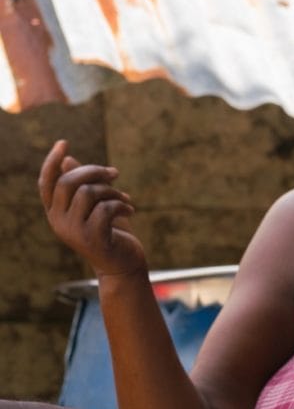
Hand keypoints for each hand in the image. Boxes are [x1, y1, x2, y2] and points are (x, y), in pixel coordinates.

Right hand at [38, 139, 145, 276]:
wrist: (123, 265)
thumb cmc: (110, 233)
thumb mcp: (96, 206)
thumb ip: (83, 185)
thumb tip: (68, 160)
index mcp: (56, 212)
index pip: (46, 183)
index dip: (52, 162)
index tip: (63, 143)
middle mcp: (58, 221)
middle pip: (68, 182)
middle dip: (94, 171)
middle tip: (115, 173)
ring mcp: (73, 231)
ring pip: (88, 193)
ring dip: (112, 191)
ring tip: (125, 199)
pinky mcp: (91, 238)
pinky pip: (105, 209)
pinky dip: (122, 205)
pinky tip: (130, 211)